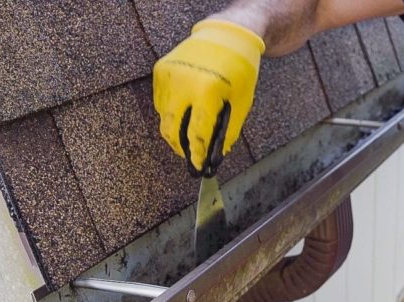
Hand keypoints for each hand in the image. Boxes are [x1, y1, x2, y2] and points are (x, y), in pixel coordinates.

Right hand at [153, 19, 264, 176]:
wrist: (226, 33)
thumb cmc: (239, 68)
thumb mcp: (242, 101)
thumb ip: (229, 130)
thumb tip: (217, 154)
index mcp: (206, 91)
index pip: (196, 133)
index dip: (196, 154)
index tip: (198, 167)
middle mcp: (182, 83)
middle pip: (171, 129)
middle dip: (179, 147)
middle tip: (189, 156)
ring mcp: (168, 76)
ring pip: (163, 117)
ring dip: (175, 130)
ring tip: (188, 135)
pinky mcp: (160, 70)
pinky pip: (161, 101)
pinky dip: (171, 112)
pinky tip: (184, 112)